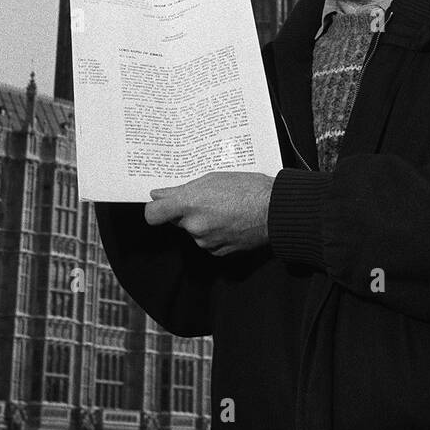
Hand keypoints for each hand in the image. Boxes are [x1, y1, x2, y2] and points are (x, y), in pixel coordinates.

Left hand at [145, 172, 273, 255]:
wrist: (276, 210)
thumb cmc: (248, 188)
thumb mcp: (213, 178)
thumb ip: (182, 189)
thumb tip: (159, 194)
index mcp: (189, 204)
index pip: (153, 214)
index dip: (154, 208)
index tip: (159, 203)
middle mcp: (194, 225)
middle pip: (176, 220)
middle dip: (186, 211)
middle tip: (205, 198)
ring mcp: (206, 241)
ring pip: (194, 231)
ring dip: (202, 221)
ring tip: (224, 207)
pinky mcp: (218, 251)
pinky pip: (208, 242)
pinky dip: (214, 233)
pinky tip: (229, 220)